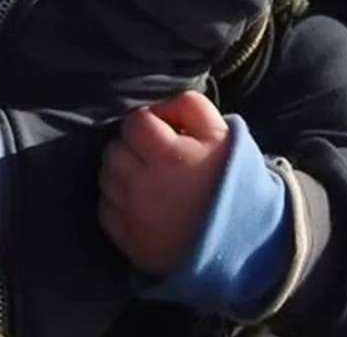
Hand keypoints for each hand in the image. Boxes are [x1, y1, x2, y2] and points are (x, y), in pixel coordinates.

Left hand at [98, 90, 230, 275]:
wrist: (241, 240)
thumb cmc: (229, 179)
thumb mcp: (220, 132)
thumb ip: (187, 105)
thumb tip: (157, 107)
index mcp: (168, 156)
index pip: (134, 122)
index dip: (148, 121)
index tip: (165, 133)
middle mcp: (144, 186)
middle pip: (115, 150)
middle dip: (132, 145)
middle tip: (155, 154)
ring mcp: (134, 216)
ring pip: (106, 177)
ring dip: (122, 171)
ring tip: (147, 176)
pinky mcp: (129, 242)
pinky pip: (106, 209)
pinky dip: (117, 201)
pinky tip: (141, 200)